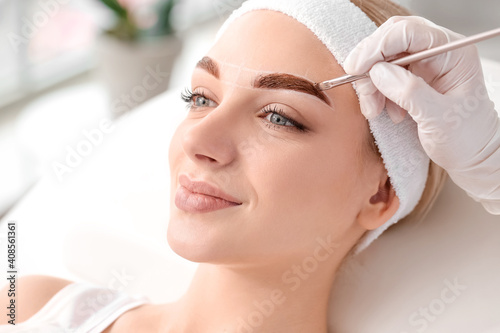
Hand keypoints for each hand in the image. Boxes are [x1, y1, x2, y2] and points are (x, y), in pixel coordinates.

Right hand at [344, 16, 499, 213]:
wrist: (470, 156)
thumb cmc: (466, 139)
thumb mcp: (439, 119)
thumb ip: (410, 92)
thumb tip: (378, 72)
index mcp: (454, 53)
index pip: (410, 33)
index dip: (379, 46)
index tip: (358, 69)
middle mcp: (438, 52)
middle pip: (392, 39)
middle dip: (371, 64)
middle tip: (361, 89)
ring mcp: (423, 64)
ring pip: (383, 58)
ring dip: (370, 83)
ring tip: (374, 109)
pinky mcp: (411, 77)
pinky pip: (382, 75)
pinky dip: (375, 92)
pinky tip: (383, 110)